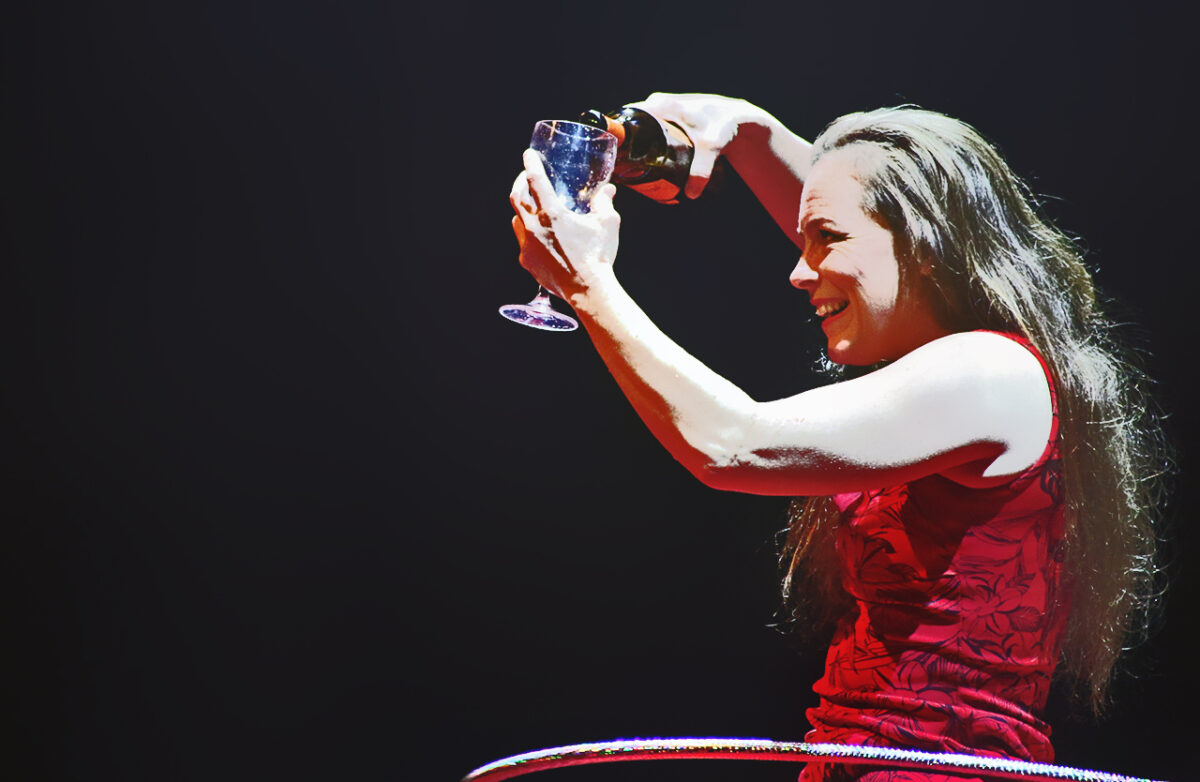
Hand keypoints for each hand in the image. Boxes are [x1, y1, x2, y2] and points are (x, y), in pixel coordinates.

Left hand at [509, 149, 620, 299]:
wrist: (588, 291)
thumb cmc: (598, 256)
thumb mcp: (607, 224)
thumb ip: (604, 202)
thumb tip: (608, 190)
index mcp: (551, 214)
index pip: (535, 180)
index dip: (530, 163)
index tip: (528, 154)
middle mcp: (533, 228)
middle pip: (516, 197)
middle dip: (520, 183)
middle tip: (526, 177)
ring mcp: (527, 246)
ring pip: (517, 220)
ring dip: (523, 210)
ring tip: (533, 208)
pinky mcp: (527, 262)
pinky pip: (523, 243)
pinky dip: (529, 235)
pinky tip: (541, 238)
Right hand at [630, 93, 772, 198]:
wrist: (738, 117)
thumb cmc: (723, 126)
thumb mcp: (711, 148)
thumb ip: (700, 170)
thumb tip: (690, 194)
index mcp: (661, 105)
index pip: (627, 116)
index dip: (616, 134)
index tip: (610, 155)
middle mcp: (658, 104)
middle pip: (631, 125)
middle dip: (625, 146)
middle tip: (622, 169)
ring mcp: (663, 109)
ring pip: (640, 127)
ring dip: (635, 145)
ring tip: (630, 169)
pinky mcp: (669, 117)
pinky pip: (649, 128)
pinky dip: (645, 142)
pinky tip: (643, 159)